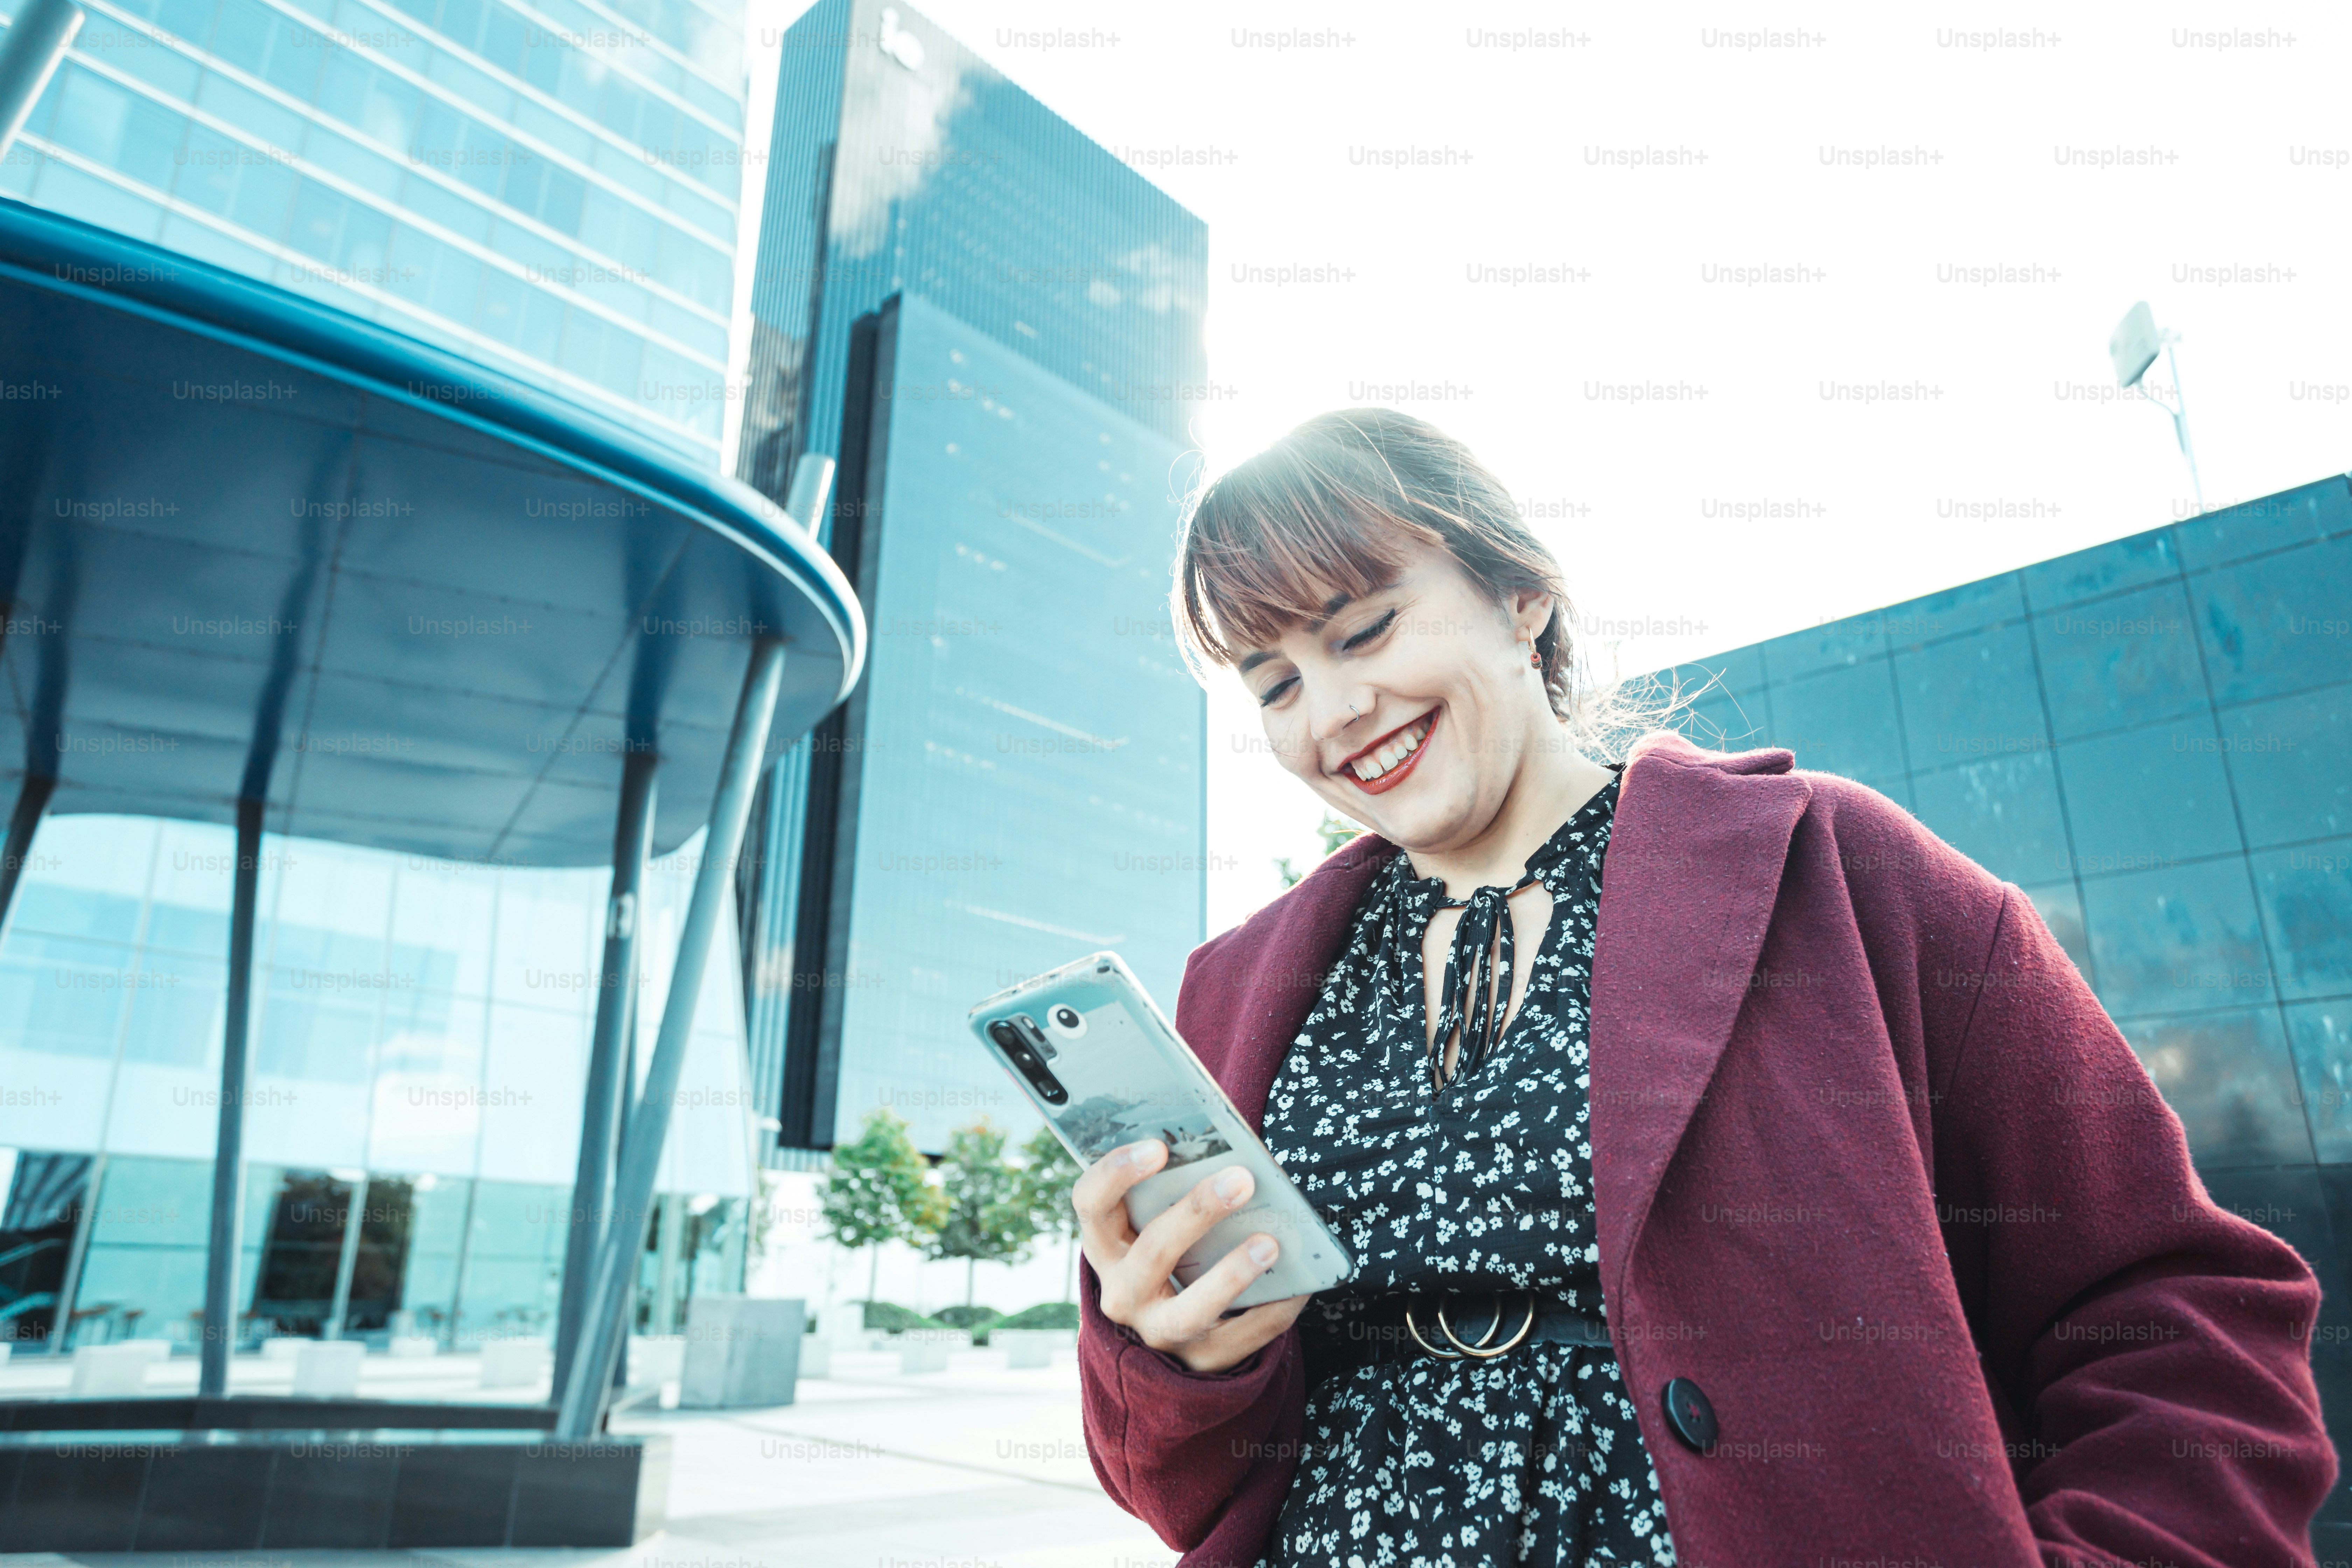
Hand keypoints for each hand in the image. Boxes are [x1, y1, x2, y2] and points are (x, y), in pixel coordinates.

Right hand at [1073, 1139, 1311, 1373]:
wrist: (1178, 1333)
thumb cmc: (1176, 1249)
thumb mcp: (1158, 1219)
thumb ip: (1176, 1183)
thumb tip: (1224, 1143)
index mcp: (1106, 1244)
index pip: (1091, 1203)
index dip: (1116, 1172)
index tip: (1158, 1146)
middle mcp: (1122, 1292)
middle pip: (1151, 1252)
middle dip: (1196, 1213)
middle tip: (1241, 1179)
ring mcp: (1158, 1332)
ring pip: (1188, 1311)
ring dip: (1231, 1275)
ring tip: (1270, 1243)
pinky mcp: (1199, 1363)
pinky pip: (1240, 1339)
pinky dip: (1273, 1311)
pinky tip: (1300, 1283)